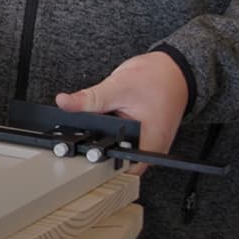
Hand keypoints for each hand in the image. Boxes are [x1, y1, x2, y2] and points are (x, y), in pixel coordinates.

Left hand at [55, 51, 187, 174]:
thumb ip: (90, 99)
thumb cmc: (157, 79)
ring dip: (101, 137)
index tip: (77, 151)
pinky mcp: (141, 136)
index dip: (93, 161)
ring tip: (95, 120)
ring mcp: (145, 144)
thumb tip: (65, 103)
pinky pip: (119, 138)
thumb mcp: (118, 87)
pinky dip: (108, 129)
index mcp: (148, 146)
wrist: (173, 70)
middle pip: (112, 159)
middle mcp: (148, 150)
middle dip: (95, 146)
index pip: (115, 168)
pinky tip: (105, 116)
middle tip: (80, 133)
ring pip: (114, 148)